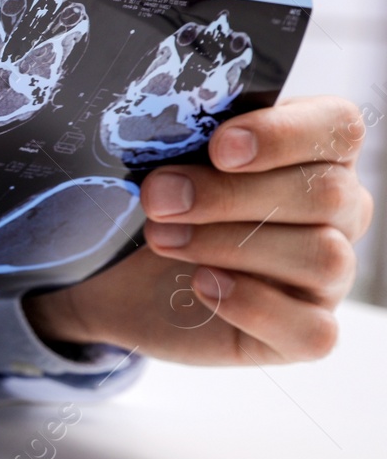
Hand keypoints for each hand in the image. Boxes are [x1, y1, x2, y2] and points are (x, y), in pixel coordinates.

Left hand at [24, 96, 372, 365]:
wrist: (118, 277)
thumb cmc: (159, 203)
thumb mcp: (164, 162)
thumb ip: (185, 139)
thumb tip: (169, 131)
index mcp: (313, 151)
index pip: (339, 127)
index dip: (285, 134)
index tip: (219, 147)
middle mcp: (337, 211)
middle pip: (326, 194)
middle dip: (231, 195)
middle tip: (158, 198)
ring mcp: (328, 276)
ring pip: (323, 257)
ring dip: (231, 244)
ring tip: (164, 238)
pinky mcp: (306, 331)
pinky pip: (313, 329)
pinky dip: (253, 305)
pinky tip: (202, 284)